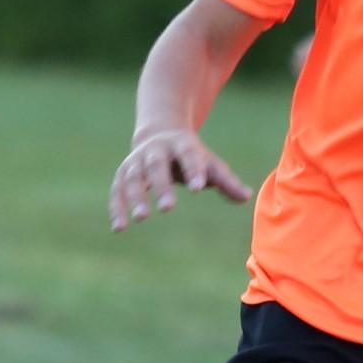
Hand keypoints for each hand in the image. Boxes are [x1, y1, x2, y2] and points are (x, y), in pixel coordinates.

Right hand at [108, 128, 251, 229]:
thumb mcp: (210, 164)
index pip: (189, 156)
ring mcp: (137, 160)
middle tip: (168, 208)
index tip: (199, 188)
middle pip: (157, 166)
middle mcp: (156, 150)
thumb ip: (226, 181)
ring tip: (141, 218)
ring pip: (133, 177)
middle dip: (162, 186)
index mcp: (182, 144)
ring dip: (135, 197)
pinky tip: (119, 228)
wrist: (160, 135)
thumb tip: (246, 197)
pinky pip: (117, 190)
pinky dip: (116, 207)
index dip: (194, 170)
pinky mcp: (123, 173)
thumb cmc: (192, 156)